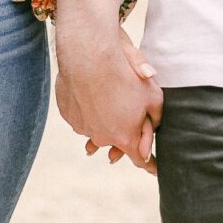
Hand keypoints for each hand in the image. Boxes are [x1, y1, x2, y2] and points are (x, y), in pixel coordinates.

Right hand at [57, 22, 161, 173]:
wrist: (88, 52)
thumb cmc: (124, 73)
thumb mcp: (153, 95)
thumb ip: (156, 118)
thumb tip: (153, 130)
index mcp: (124, 138)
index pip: (141, 160)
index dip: (150, 165)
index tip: (155, 170)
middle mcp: (101, 137)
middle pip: (116, 141)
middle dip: (124, 132)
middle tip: (127, 115)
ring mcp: (81, 126)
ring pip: (96, 128)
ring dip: (103, 119)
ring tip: (107, 101)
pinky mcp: (67, 112)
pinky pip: (80, 116)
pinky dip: (86, 109)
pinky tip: (90, 93)